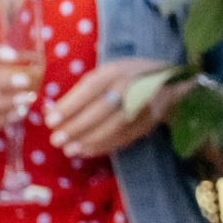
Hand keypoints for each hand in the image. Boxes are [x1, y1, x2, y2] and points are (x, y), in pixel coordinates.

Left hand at [41, 58, 187, 158]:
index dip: (70, 105)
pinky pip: (125, 137)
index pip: (91, 88)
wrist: (171, 84)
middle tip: (56, 140)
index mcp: (117, 71)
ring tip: (69, 150)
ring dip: (90, 140)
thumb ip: (82, 90)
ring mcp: (144, 105)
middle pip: (102, 109)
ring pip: (114, 126)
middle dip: (77, 127)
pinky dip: (104, 146)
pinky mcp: (150, 122)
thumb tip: (51, 110)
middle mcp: (132, 86)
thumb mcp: (107, 74)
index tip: (50, 120)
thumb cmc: (129, 76)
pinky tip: (88, 151)